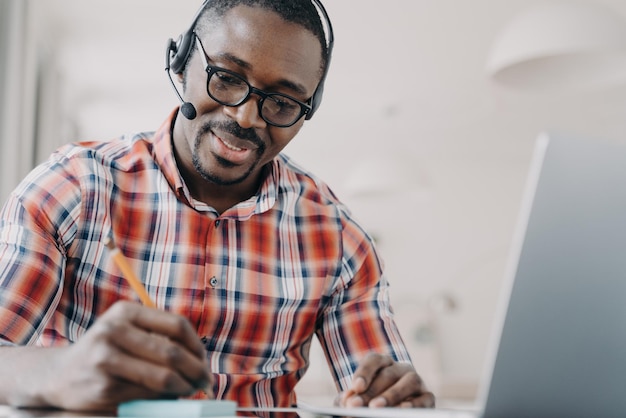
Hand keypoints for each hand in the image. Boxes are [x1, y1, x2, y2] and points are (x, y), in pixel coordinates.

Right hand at [37, 301, 211, 410]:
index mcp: (125, 311)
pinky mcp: (104, 386)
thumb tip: (200, 358)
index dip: (197, 345)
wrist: (60, 374)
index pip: (176, 325)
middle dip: (196, 370)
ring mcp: (107, 358)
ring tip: (191, 389)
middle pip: (172, 352)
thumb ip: (158, 335)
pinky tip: (169, 396)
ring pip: (162, 376)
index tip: (204, 359)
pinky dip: (165, 397)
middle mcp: (114, 330)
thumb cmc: (106, 350)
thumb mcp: (127, 329)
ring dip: (184, 386)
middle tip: (206, 381)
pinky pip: (147, 393)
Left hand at [337, 353, 434, 407]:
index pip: (374, 360)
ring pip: (410, 381)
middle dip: (371, 391)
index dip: (364, 372)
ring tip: (375, 408)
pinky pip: (425, 398)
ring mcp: (417, 381)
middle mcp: (401, 369)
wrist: (390, 412)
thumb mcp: (359, 400)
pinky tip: (401, 409)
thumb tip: (348, 400)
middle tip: (357, 406)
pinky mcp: (429, 397)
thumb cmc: (370, 404)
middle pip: (388, 374)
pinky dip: (414, 404)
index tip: (356, 387)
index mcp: (383, 364)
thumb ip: (352, 399)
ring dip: (392, 395)